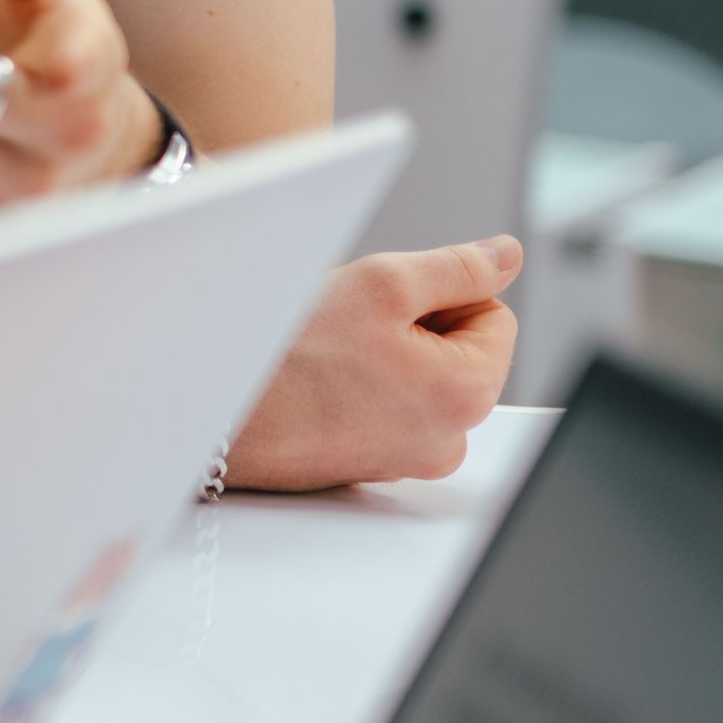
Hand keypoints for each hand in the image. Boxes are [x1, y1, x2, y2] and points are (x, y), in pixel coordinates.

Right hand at [225, 239, 522, 491]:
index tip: (386, 307)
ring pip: (419, 374)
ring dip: (383, 354)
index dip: (439, 296)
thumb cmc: (290, 356)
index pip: (494, 314)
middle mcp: (448, 439)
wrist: (215, 415)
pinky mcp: (371, 465)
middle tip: (353, 329)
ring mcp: (408, 459)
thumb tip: (507, 257)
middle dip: (412, 327)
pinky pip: (386, 404)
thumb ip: (460, 266)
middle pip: (458, 348)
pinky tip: (320, 380)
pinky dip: (359, 385)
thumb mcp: (384, 284)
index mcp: (468, 395)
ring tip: (332, 355)